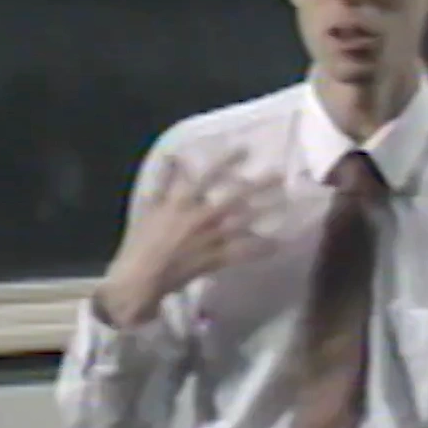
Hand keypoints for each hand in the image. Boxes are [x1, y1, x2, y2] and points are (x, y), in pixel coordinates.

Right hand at [96, 148, 282, 326]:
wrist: (141, 277)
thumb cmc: (142, 241)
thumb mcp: (150, 206)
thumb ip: (165, 180)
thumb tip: (173, 156)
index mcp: (181, 202)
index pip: (207, 176)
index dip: (227, 161)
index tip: (246, 149)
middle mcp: (200, 217)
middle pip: (235, 198)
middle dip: (257, 186)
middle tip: (279, 174)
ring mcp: (210, 239)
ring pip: (243, 223)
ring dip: (265, 212)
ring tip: (286, 203)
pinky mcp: (215, 259)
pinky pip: (242, 253)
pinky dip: (259, 249)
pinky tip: (278, 244)